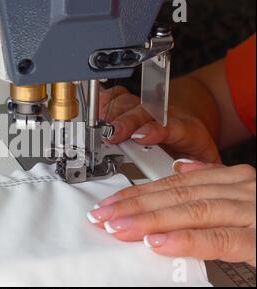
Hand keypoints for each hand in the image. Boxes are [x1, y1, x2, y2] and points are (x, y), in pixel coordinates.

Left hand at [87, 160, 255, 266]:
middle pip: (177, 195)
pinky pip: (221, 237)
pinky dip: (187, 239)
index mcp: (234, 178)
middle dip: (135, 206)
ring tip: (119, 227)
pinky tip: (159, 242)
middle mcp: (243, 188)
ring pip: (193, 211)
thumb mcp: (244, 193)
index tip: (111, 203)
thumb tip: (182, 169)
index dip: (138, 194)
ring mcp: (255, 210)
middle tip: (102, 216)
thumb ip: (213, 181)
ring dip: (150, 219)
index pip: (174, 184)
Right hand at [100, 86, 220, 162]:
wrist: (188, 126)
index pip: (171, 126)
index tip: (140, 137)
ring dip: (111, 113)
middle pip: (142, 113)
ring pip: (128, 103)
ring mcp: (146, 108)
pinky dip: (104, 102)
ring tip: (98, 126)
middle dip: (125, 122)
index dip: (155, 129)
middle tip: (112, 135)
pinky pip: (116, 97)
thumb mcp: (206, 166)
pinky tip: (95, 110)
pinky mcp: (132, 105)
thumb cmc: (193, 149)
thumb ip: (202, 172)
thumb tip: (193, 179)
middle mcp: (163, 115)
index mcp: (186, 130)